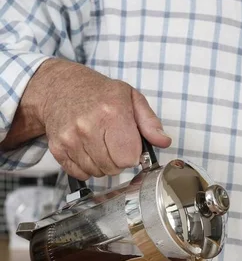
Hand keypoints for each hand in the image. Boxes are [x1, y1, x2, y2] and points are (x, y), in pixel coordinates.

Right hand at [39, 59, 170, 178]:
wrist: (60, 86)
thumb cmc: (98, 93)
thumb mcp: (130, 97)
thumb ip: (149, 122)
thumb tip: (164, 141)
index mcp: (112, 113)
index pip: (129, 157)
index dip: (133, 154)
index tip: (130, 145)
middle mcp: (88, 127)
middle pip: (113, 168)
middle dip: (118, 160)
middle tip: (114, 143)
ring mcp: (70, 139)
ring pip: (97, 173)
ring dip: (102, 164)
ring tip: (99, 144)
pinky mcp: (57, 148)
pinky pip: (79, 173)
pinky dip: (86, 167)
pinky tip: (86, 149)